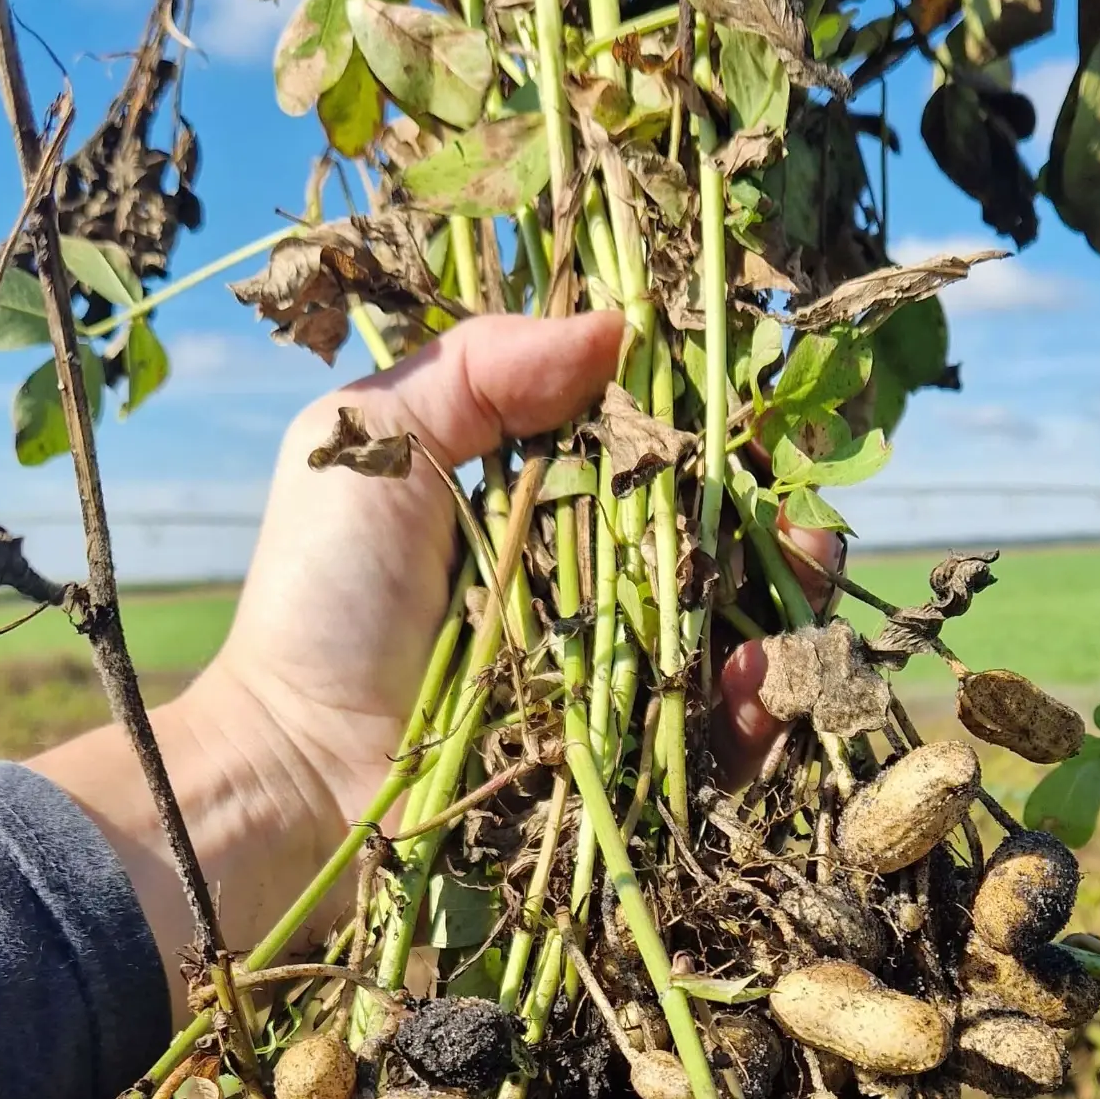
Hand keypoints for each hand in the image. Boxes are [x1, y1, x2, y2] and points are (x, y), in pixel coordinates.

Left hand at [30, 310, 840, 1015]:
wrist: (292, 771)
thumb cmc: (317, 601)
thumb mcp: (368, 446)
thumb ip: (478, 370)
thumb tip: (614, 323)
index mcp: (532, 504)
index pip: (646, 452)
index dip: (711, 430)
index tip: (761, 407)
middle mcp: (583, 590)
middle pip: (711, 541)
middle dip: (775, 516)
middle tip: (807, 506)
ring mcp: (607, 685)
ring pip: (733, 636)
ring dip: (786, 603)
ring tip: (805, 577)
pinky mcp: (619, 774)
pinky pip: (716, 744)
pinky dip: (756, 712)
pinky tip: (758, 679)